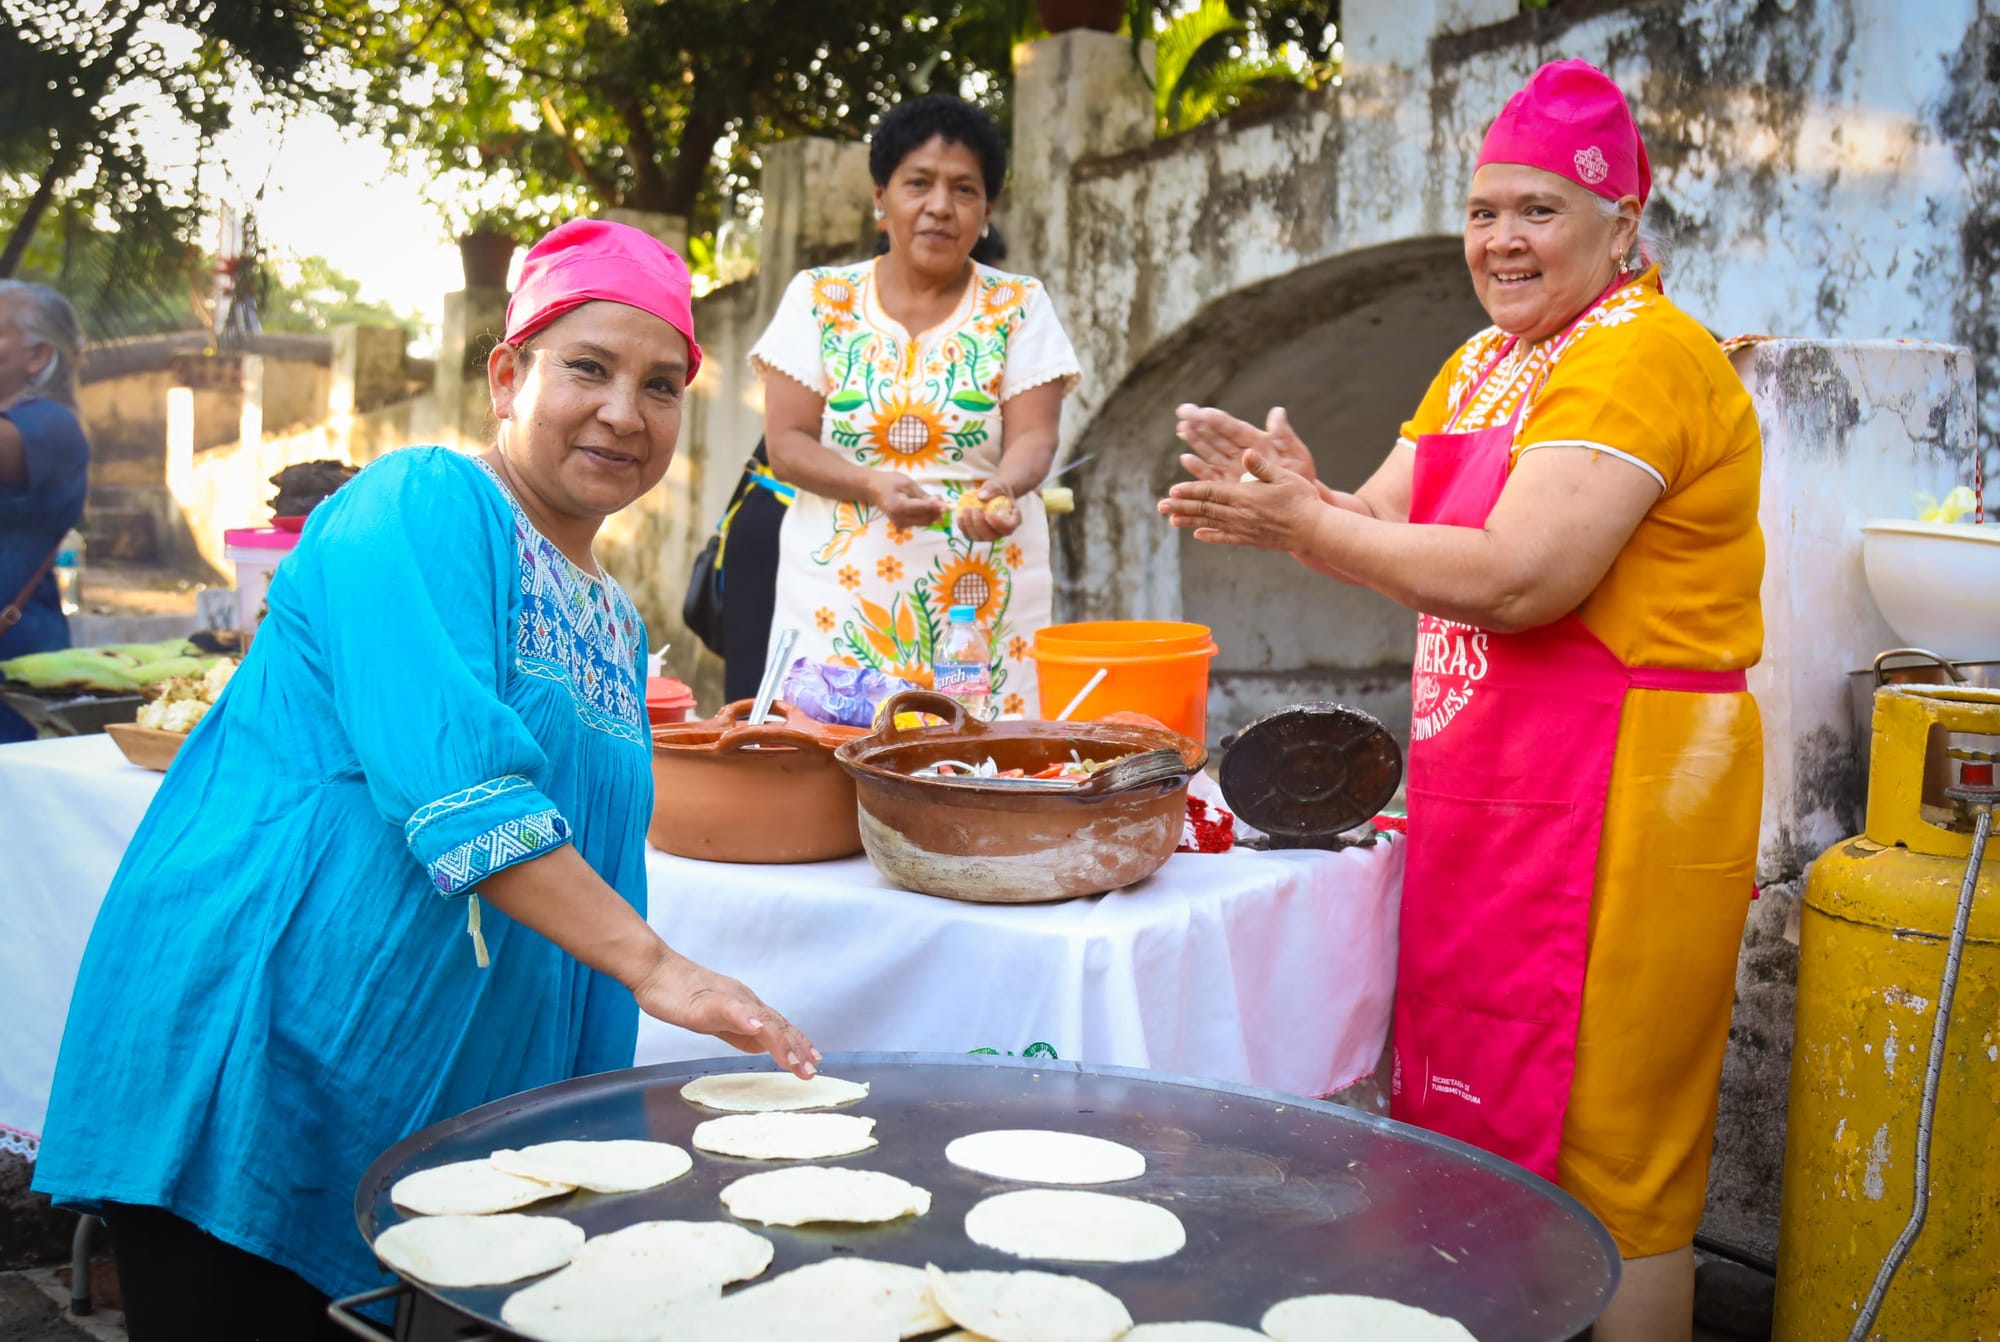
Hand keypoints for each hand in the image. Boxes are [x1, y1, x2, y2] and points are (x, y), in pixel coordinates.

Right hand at [634, 952, 821, 1078]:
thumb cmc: (679, 994)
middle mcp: (743, 999)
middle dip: (796, 1048)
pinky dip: (747, 1020)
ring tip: (793, 1060)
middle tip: (811, 1071)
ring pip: (760, 1019)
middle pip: (776, 1024)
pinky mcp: (707, 1000)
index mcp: (746, 1006)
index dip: (797, 1043)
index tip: (812, 1062)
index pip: (778, 1026)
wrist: (655, 970)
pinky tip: (758, 1030)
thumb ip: (738, 1032)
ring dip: (780, 1040)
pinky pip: (731, 1009)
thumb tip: (761, 1045)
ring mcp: (727, 998)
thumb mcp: (716, 1020)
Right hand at [870, 473, 947, 528]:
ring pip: (925, 522)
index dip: (937, 507)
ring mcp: (900, 524)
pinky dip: (925, 514)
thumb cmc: (889, 482)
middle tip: (940, 498)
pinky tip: (924, 504)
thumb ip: (923, 495)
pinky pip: (919, 521)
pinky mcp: (902, 525)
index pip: (924, 510)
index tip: (947, 504)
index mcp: (900, 507)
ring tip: (931, 499)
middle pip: (927, 519)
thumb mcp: (908, 483)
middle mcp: (900, 519)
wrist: (873, 489)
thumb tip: (940, 504)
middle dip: (936, 511)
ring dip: (932, 513)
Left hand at [956, 480, 1020, 541]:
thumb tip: (981, 497)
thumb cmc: (999, 491)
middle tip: (973, 509)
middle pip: (992, 536)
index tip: (988, 514)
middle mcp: (1003, 531)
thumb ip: (992, 489)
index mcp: (1014, 520)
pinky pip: (970, 535)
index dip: (998, 524)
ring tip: (965, 509)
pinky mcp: (979, 534)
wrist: (994, 495)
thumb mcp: (999, 485)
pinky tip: (960, 516)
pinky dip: (963, 527)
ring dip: (970, 526)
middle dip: (980, 524)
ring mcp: (990, 535)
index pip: (1008, 527)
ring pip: (979, 537)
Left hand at [1158, 448, 1324, 551]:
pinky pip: (1225, 538)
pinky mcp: (1251, 539)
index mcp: (1245, 496)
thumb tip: (1245, 452)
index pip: (1210, 492)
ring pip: (1210, 524)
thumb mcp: (1284, 475)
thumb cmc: (1303, 499)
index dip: (1190, 490)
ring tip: (1171, 520)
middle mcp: (1240, 514)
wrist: (1315, 530)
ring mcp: (1244, 529)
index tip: (1173, 489)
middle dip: (1181, 505)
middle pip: (1204, 509)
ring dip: (1189, 521)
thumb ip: (1262, 466)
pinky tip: (1198, 535)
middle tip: (1160, 505)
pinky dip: (1210, 536)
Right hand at [1175, 405, 1317, 484]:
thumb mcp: (1295, 454)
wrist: (1299, 503)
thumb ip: (1283, 434)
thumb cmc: (1300, 476)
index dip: (1217, 419)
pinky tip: (1186, 458)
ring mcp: (1234, 469)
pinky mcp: (1229, 486)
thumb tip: (1277, 412)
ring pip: (1210, 452)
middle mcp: (1241, 454)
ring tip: (1182, 429)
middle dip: (1199, 424)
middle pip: (1216, 436)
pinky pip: (1211, 475)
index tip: (1202, 410)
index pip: (1232, 427)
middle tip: (1183, 411)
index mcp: (1256, 442)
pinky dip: (1198, 467)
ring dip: (1195, 440)